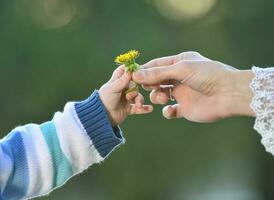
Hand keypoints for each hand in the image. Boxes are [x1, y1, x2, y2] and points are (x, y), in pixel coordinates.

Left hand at [99, 65, 152, 125]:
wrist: (101, 117)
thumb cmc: (104, 101)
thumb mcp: (112, 89)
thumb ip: (122, 80)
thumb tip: (130, 70)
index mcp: (116, 82)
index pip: (123, 71)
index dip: (130, 70)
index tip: (138, 71)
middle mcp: (121, 89)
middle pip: (134, 85)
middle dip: (135, 90)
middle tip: (131, 96)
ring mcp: (125, 99)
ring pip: (137, 96)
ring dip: (139, 100)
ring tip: (138, 105)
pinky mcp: (127, 109)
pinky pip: (137, 108)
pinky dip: (143, 108)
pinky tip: (150, 109)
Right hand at [132, 51, 254, 121]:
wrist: (228, 94)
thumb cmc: (207, 75)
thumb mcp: (181, 69)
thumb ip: (158, 73)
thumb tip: (136, 74)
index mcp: (180, 62)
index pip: (156, 65)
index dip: (144, 70)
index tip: (131, 75)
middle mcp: (180, 77)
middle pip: (156, 80)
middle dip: (148, 84)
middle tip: (143, 87)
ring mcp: (182, 93)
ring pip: (159, 95)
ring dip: (156, 96)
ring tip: (161, 97)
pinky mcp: (185, 108)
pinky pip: (169, 111)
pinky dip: (167, 112)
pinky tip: (171, 110)